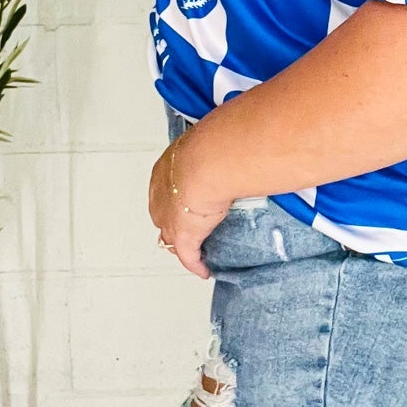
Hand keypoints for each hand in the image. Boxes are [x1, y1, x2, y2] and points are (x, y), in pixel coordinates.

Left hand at [148, 136, 231, 280]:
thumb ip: (223, 144)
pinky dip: (195, 264)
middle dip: (173, 220)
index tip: (190, 198)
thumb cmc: (213, 145)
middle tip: (191, 224)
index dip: (176, 196)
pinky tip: (204, 270)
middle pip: (163, 213)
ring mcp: (170, 217)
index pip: (167, 187)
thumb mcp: (214, 139)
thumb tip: (244, 136)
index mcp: (167, 169)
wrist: (209, 162)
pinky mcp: (184, 237)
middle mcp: (162, 195)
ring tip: (195, 247)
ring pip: (170, 236)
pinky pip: (188, 256)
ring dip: (181, 243)